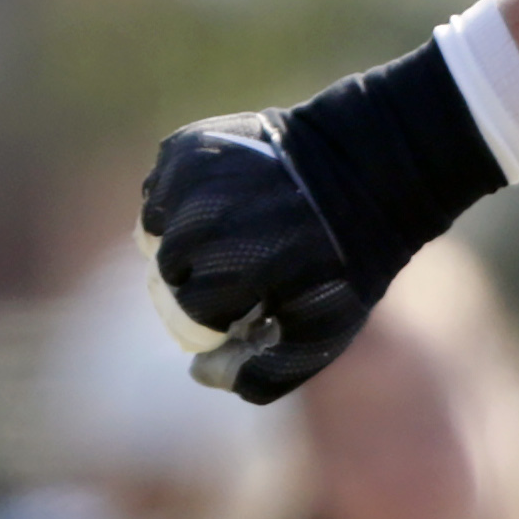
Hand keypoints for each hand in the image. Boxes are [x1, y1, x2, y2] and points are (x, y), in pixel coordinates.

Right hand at [139, 114, 365, 403]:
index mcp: (242, 265)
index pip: (190, 315)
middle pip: (166, 273)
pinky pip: (157, 194)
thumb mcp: (325, 330)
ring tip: (232, 237)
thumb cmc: (345, 262)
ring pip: (153, 233)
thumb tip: (199, 371)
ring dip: (182, 243)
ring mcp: (193, 178)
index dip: (218, 319)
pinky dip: (177, 206)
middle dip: (199, 281)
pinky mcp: (185, 147)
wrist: (366, 172)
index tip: (251, 306)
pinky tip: (221, 205)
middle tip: (243, 268)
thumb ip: (267, 371)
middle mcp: (208, 218)